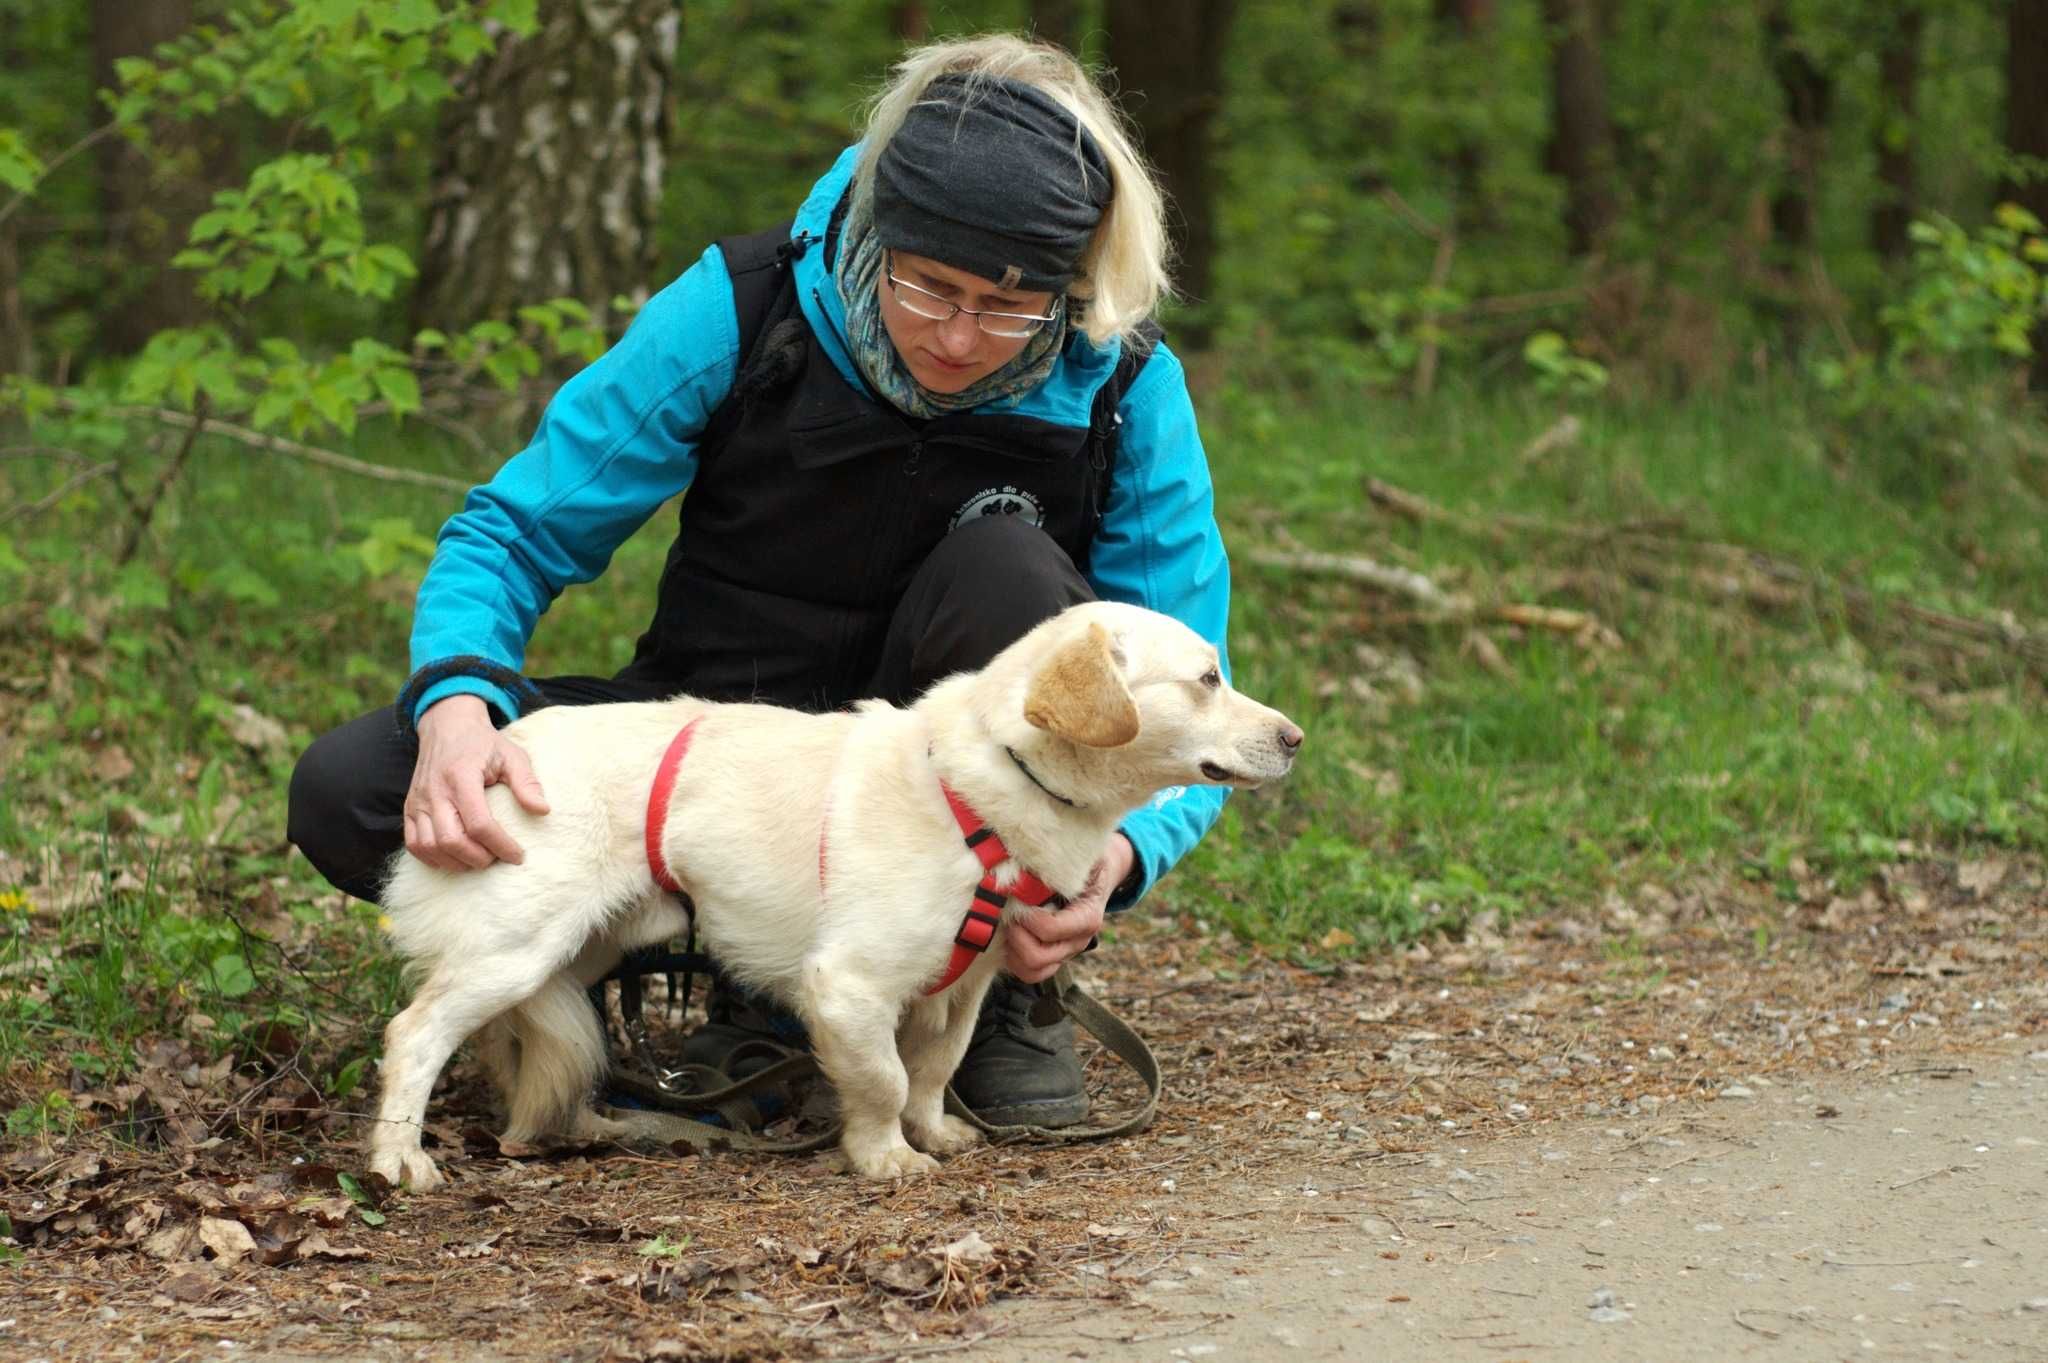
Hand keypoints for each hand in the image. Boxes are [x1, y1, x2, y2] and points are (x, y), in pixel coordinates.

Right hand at [403, 694, 549, 870]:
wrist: (447, 727)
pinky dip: (433, 858)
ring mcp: (418, 801)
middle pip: (451, 840)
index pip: (478, 823)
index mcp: (461, 777)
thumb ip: (526, 782)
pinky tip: (455, 859)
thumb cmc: (483, 743)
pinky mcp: (410, 808)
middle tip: (498, 859)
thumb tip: (542, 811)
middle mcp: (434, 791)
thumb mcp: (511, 755)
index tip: (518, 855)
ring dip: (456, 862)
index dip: (500, 845)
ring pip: (429, 847)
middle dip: (478, 858)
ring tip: (480, 860)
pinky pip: (414, 844)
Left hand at [1002, 833, 1132, 982]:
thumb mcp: (1081, 856)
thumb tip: (1032, 855)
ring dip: (1013, 951)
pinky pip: (1029, 973)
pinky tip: (1010, 935)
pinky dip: (1014, 959)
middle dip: (1016, 935)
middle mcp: (1078, 942)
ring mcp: (1065, 953)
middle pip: (1038, 957)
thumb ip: (1062, 861)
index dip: (1027, 916)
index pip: (1049, 929)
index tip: (1019, 896)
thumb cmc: (1085, 862)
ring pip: (1032, 972)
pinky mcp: (1052, 957)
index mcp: (1087, 918)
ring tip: (1009, 926)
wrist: (1097, 875)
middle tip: (1009, 913)